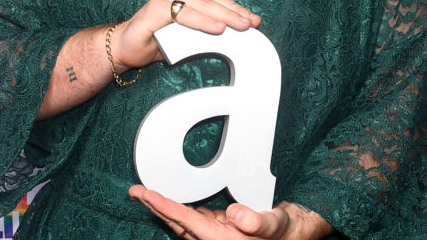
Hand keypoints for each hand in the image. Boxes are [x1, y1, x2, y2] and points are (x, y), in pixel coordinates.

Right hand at [110, 0, 260, 71]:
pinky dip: (202, 22)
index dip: (236, 9)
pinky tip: (217, 28)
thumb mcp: (188, 33)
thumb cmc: (158, 38)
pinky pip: (183, 14)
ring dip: (222, 16)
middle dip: (234, 12)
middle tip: (251, 23)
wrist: (126, 46)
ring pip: (201, 5)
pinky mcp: (155, 8)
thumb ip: (207, 29)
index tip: (254, 20)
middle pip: (211, 0)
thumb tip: (235, 33)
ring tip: (239, 26)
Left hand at [129, 185, 289, 238]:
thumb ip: (257, 221)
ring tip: (143, 193)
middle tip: (135, 190)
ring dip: (162, 207)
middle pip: (177, 222)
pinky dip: (176, 208)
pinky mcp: (217, 227)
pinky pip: (190, 218)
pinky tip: (167, 200)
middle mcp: (213, 238)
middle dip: (155, 206)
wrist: (292, 234)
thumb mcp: (275, 223)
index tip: (148, 195)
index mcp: (223, 239)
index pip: (187, 221)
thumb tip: (235, 214)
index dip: (166, 207)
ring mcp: (213, 232)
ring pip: (180, 221)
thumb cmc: (285, 230)